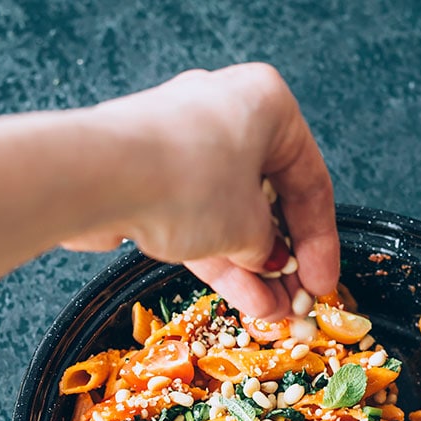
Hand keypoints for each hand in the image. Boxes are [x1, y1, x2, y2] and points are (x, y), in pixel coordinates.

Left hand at [63, 63, 339, 319]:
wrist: (97, 179)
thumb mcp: (249, 228)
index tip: (323, 283)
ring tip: (272, 315)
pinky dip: (221, 260)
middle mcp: (226, 116)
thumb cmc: (188, 183)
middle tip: (297, 302)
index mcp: (266, 105)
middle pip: (269, 199)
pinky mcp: (150, 178)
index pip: (310, 181)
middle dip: (284, 260)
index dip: (321, 242)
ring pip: (232, 216)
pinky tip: (244, 300)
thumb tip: (270, 262)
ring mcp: (184, 147)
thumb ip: (268, 247)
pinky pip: (198, 222)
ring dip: (254, 270)